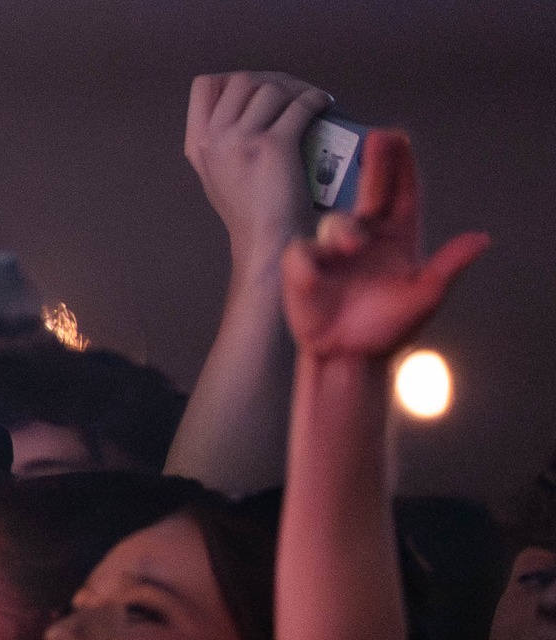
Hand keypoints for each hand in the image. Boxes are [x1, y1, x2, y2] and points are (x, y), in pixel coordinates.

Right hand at [184, 72, 332, 268]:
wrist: (267, 241)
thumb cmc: (251, 210)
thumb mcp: (217, 173)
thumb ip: (220, 139)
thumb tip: (249, 99)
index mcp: (199, 144)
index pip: (204, 85)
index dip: (232, 80)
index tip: (256, 92)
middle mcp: (214, 139)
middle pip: (243, 79)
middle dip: (273, 81)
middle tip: (292, 94)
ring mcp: (241, 141)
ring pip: (272, 88)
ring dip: (297, 90)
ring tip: (309, 102)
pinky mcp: (273, 145)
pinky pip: (300, 104)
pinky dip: (317, 100)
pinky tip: (323, 106)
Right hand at [281, 129, 488, 360]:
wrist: (350, 357)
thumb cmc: (387, 327)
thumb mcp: (426, 296)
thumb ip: (449, 265)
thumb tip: (481, 239)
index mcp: (398, 237)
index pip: (402, 193)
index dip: (401, 165)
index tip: (398, 137)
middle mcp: (366, 237)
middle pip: (370, 190)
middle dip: (375, 163)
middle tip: (378, 137)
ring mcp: (333, 251)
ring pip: (336, 221)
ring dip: (344, 229)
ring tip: (352, 247)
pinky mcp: (304, 269)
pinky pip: (303, 253)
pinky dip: (311, 261)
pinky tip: (318, 274)